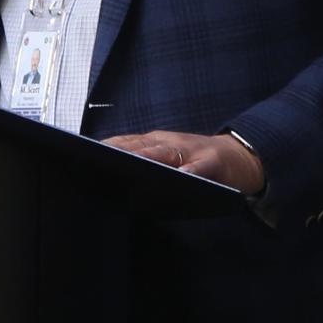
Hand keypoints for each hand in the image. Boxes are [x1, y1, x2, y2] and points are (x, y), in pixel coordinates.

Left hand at [103, 130, 264, 194]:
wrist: (240, 157)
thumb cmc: (197, 162)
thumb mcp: (168, 159)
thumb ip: (144, 163)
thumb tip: (110, 179)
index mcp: (154, 144)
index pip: (125, 144)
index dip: (105, 149)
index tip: (82, 154)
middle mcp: (168, 143)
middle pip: (140, 147)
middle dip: (120, 153)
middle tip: (97, 161)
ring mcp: (189, 150)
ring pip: (165, 152)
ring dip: (147, 158)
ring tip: (128, 165)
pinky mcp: (211, 162)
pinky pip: (199, 167)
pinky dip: (190, 171)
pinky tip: (182, 176)